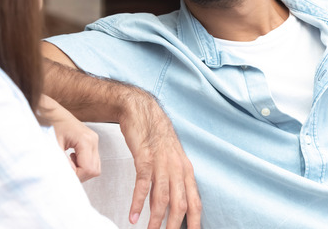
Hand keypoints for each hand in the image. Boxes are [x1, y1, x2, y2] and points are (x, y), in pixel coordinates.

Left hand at [39, 95, 100, 181]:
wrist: (47, 110)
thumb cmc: (47, 123)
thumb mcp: (52, 146)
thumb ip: (62, 164)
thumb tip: (67, 179)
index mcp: (86, 140)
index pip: (89, 169)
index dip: (77, 177)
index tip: (64, 174)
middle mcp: (93, 140)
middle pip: (94, 170)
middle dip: (80, 175)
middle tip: (65, 170)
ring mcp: (94, 140)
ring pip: (95, 166)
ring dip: (81, 170)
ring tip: (67, 162)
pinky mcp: (91, 141)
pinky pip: (92, 160)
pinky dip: (82, 164)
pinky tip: (71, 158)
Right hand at [118, 96, 201, 228]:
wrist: (142, 111)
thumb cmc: (155, 135)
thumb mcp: (169, 159)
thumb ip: (170, 181)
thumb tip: (166, 205)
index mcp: (186, 170)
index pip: (195, 201)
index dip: (195, 221)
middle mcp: (177, 168)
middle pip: (180, 204)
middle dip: (175, 226)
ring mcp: (161, 163)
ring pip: (162, 198)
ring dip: (156, 219)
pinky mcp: (144, 158)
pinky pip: (143, 184)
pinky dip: (137, 202)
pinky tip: (132, 216)